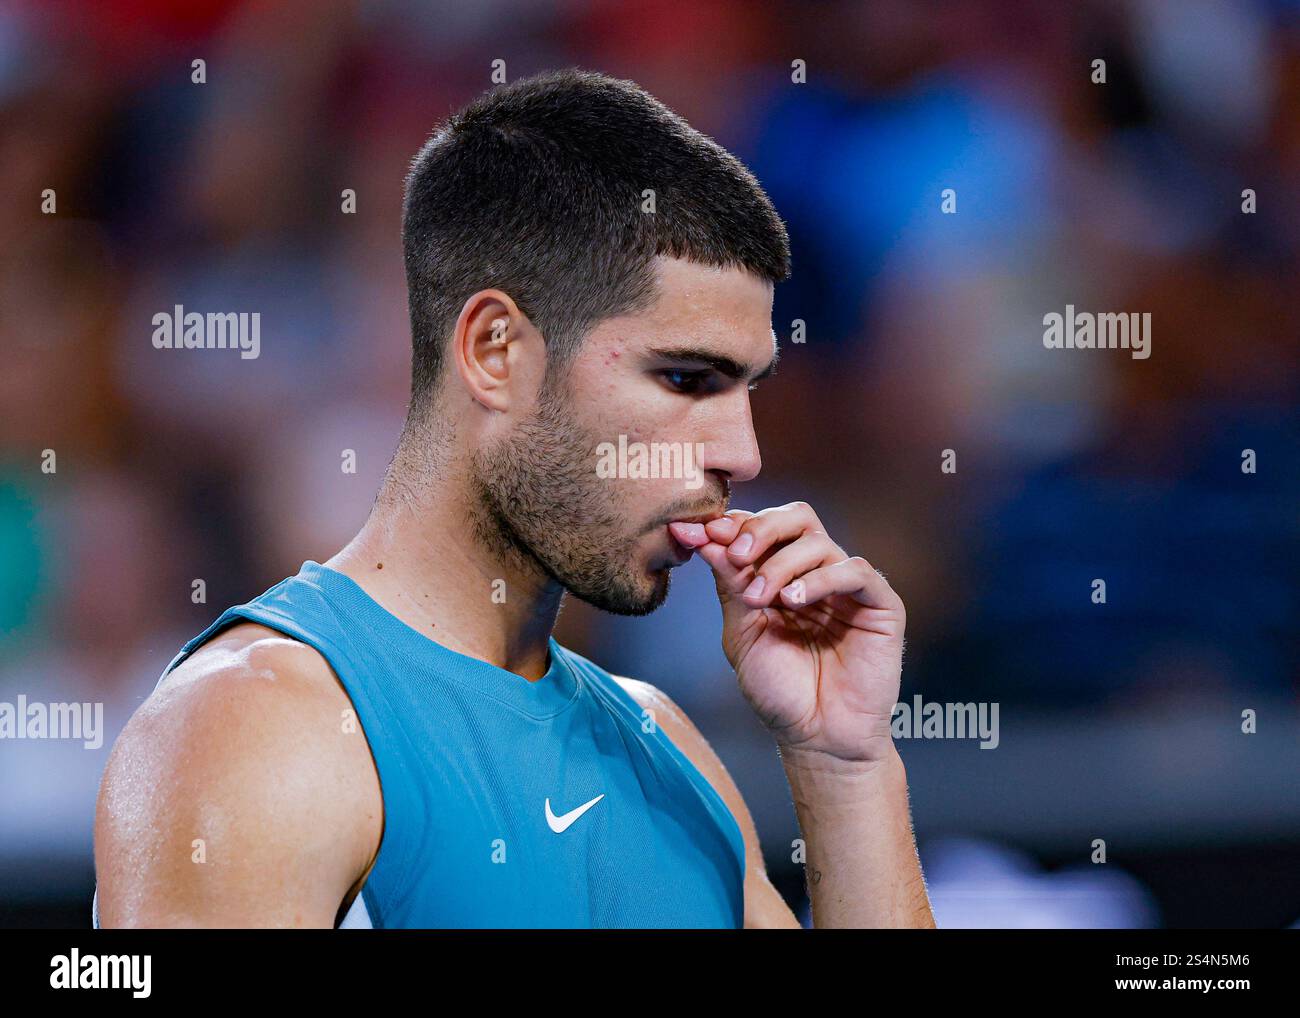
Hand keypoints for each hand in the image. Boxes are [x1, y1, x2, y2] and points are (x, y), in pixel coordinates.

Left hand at [669, 502, 904, 767]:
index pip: (762, 528)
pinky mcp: (880, 604)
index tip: (698, 533)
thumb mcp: (742, 633)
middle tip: (735, 555)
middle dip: (759, 528)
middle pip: (796, 518)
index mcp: (782, 576)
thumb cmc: (780, 691)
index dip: (732, 525)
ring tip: (760, 597)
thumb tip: (704, 535)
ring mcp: (848, 587)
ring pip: (818, 542)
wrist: (817, 738)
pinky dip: (820, 578)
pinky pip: (854, 571)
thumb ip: (729, 583)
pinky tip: (795, 600)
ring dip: (780, 563)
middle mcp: (816, 574)